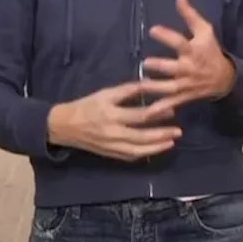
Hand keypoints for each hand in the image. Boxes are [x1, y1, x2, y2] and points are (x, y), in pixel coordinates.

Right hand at [46, 81, 180, 160]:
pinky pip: (130, 156)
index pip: (138, 114)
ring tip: (171, 142)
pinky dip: (145, 153)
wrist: (64, 126)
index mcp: (110, 113)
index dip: (157, 112)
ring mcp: (111, 145)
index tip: (172, 109)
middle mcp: (112, 131)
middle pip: (141, 135)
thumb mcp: (105, 93)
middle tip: (178, 130)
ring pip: (138, 150)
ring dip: (157, 147)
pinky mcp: (110, 154)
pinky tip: (156, 149)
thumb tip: (150, 85)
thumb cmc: (86, 105)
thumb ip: (127, 91)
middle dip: (162, 133)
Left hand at [141, 0, 235, 112]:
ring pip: (170, 87)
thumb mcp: (204, 31)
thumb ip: (190, 15)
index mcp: (193, 50)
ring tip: (142, 86)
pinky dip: (160, 109)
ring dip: (156, 87)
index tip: (153, 30)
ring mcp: (186, 84)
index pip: (179, 42)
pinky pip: (171, 104)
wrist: (225, 78)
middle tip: (147, 63)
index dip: (167, 36)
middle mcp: (189, 68)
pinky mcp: (184, 97)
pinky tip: (147, 113)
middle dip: (161, 66)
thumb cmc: (210, 51)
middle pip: (173, 68)